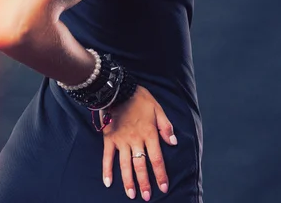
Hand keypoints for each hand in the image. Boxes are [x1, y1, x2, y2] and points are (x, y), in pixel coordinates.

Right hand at [100, 84, 177, 199]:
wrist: (119, 89)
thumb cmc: (140, 98)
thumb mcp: (157, 108)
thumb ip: (165, 125)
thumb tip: (174, 142)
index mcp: (149, 133)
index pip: (156, 158)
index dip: (160, 174)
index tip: (164, 187)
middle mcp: (135, 140)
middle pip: (141, 165)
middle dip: (144, 182)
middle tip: (146, 197)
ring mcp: (121, 140)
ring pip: (125, 164)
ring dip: (128, 181)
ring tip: (131, 194)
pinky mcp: (109, 138)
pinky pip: (107, 157)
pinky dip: (107, 170)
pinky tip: (108, 183)